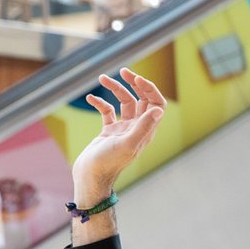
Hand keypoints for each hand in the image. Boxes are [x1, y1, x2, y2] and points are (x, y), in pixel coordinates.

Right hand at [72, 67, 166, 198]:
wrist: (90, 177)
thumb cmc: (108, 163)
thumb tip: (159, 110)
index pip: (156, 105)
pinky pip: (107, 111)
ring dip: (115, 88)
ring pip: (124, 102)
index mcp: (146, 131)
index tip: (136, 79)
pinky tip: (90, 98)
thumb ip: (143, 127)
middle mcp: (137, 129)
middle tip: (124, 71)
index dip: (150, 89)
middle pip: (142, 100)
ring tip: (102, 78)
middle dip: (135, 84)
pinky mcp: (108, 131)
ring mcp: (123, 129)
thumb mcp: (127, 144)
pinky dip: (100, 102)